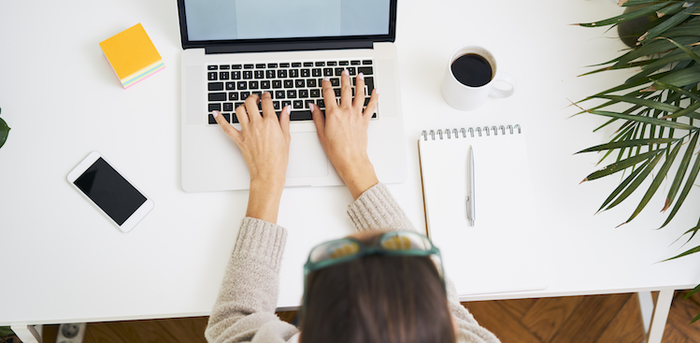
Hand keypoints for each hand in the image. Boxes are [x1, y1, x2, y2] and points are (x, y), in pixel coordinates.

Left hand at [213, 92, 290, 221]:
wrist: (268, 172)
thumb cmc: (278, 159)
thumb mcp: (286, 137)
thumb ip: (285, 121)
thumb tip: (286, 109)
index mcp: (271, 123)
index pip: (267, 102)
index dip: (266, 96)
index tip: (266, 96)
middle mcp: (257, 124)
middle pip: (250, 102)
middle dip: (253, 98)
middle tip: (256, 99)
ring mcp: (247, 131)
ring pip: (239, 110)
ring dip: (242, 106)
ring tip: (246, 107)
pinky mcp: (239, 139)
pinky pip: (226, 127)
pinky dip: (220, 119)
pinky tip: (216, 113)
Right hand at [310, 70, 378, 199]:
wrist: (351, 159)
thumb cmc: (336, 150)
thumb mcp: (321, 133)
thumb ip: (317, 117)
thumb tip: (313, 107)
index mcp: (333, 113)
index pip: (328, 93)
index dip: (326, 84)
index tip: (325, 79)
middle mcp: (346, 111)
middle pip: (346, 90)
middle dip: (344, 79)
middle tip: (344, 72)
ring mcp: (357, 115)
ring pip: (359, 94)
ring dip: (360, 83)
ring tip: (359, 75)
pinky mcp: (365, 121)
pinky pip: (371, 106)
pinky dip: (374, 97)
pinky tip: (375, 90)